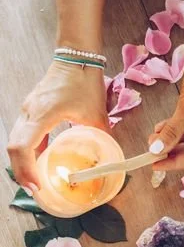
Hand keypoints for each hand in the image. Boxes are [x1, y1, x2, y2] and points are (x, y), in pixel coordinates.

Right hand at [8, 61, 108, 190]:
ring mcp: (27, 110)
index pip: (22, 146)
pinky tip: (41, 162)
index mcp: (42, 113)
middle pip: (13, 148)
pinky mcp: (30, 109)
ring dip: (22, 162)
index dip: (26, 170)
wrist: (76, 56)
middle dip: (21, 171)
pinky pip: (23, 134)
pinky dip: (28, 150)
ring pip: (15, 141)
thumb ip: (100, 138)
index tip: (37, 186)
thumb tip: (108, 161)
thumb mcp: (96, 114)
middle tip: (36, 189)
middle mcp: (28, 112)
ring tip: (36, 180)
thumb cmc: (84, 80)